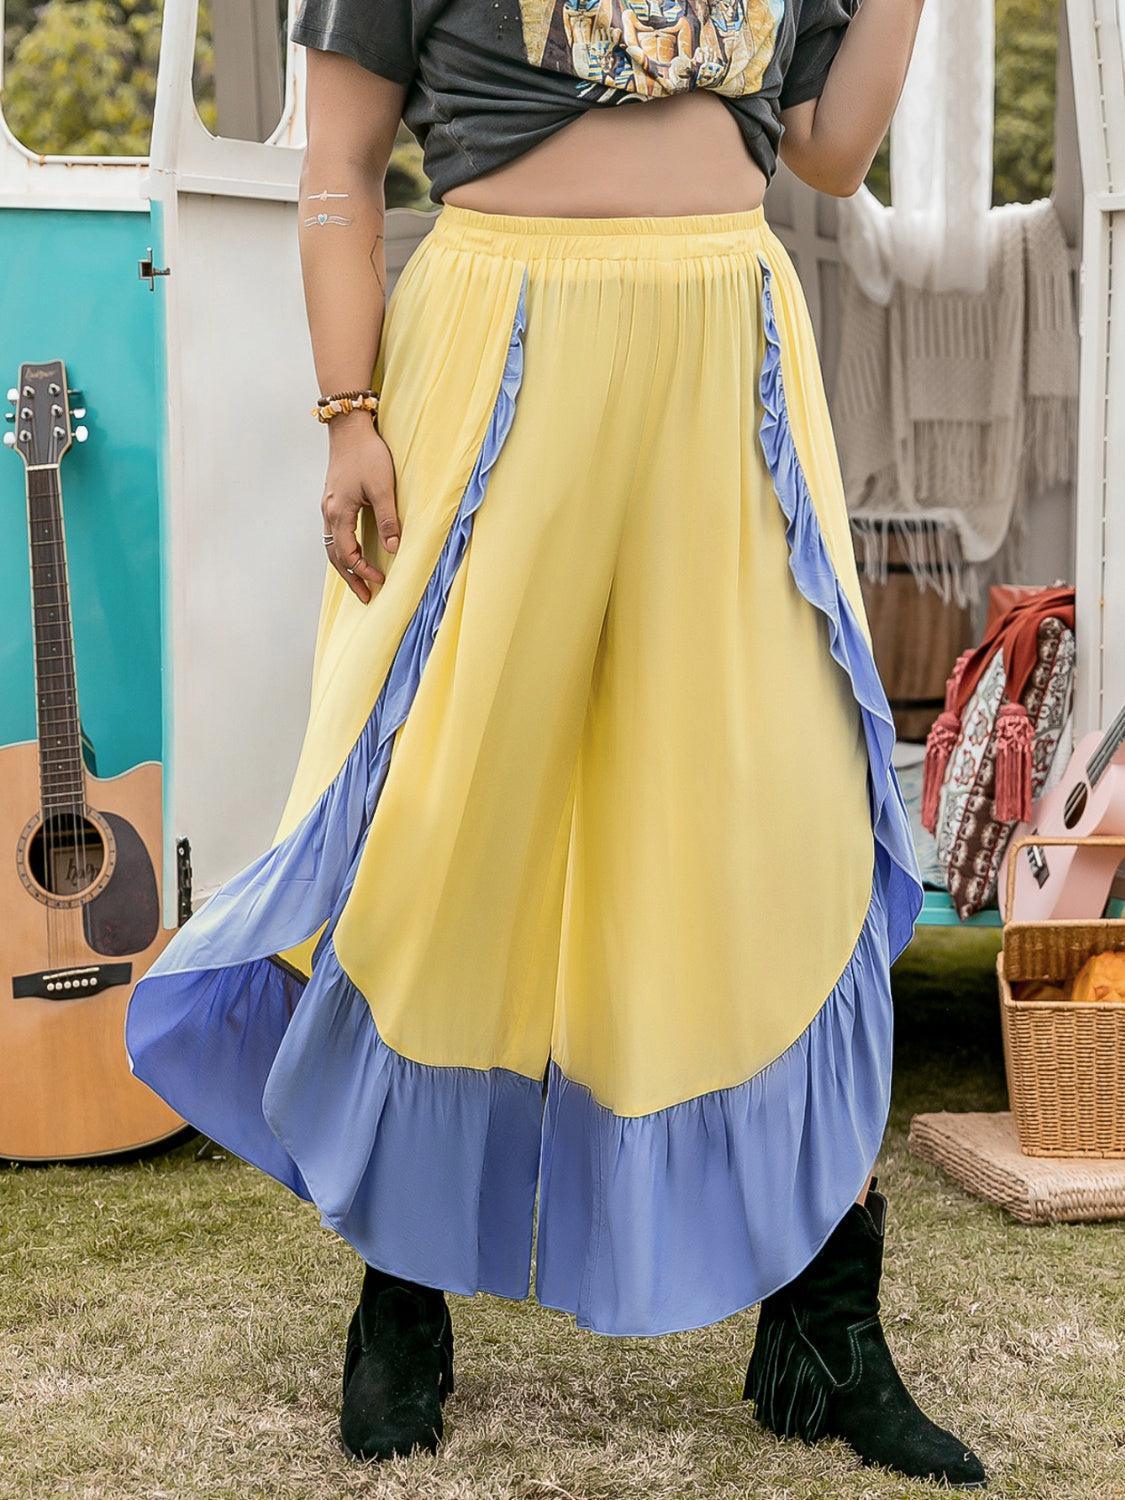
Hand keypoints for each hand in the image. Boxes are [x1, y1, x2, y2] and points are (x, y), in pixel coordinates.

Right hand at [321, 416, 399, 604]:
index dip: (363, 571)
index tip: (380, 580)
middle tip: (366, 597)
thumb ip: (387, 519)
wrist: (349, 428)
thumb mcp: (383, 487)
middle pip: (335, 555)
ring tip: (359, 581)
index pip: (347, 553)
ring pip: (331, 546)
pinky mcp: (333, 500)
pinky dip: (342, 550)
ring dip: (345, 566)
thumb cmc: (367, 454)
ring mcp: (328, 507)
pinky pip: (333, 534)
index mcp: (339, 512)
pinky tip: (353, 554)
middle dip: (351, 578)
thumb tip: (393, 548)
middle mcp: (329, 512)